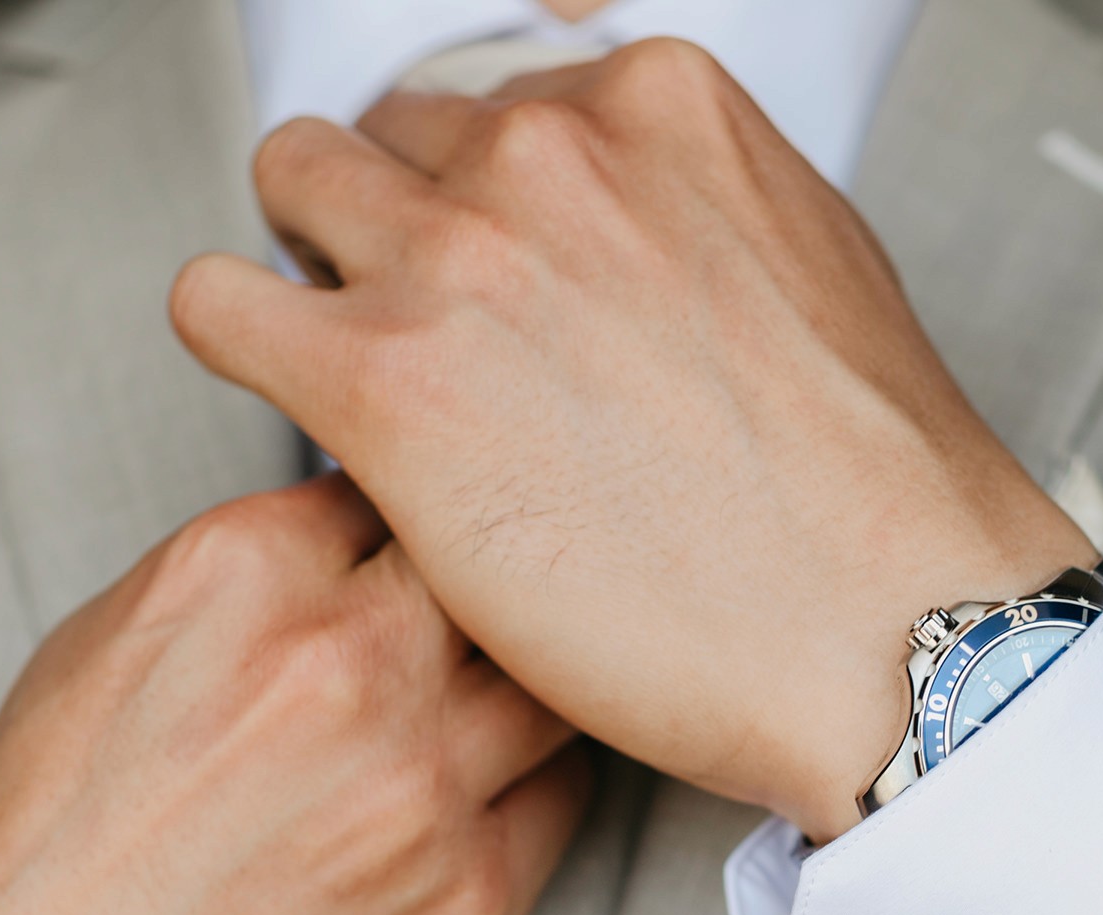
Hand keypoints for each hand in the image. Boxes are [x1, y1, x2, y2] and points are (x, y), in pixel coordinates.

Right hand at [0, 475, 588, 914]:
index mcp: (237, 575)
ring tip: (461, 724)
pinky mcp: (464, 908)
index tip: (397, 555)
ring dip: (519, 695)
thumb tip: (345, 535)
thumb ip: (244, 581)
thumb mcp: (100, 652)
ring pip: (548, 686)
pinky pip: (557, 805)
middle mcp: (341, 666)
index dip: (401, 523)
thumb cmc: (29, 868)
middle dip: (478, 596)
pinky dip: (524, 796)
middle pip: (488, 569)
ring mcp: (417, 790)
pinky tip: (463, 814)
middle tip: (455, 632)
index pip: (392, 482)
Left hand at [168, 39, 1095, 841]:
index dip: (482, 197)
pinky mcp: (381, 379)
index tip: (491, 269)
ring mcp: (456, 256)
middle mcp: (548, 153)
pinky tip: (293, 401)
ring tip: (355, 358)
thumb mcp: (807, 266)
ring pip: (291, 186)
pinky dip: (240, 344)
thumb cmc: (866, 493)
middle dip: (395, 224)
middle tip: (426, 326)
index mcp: (655, 107)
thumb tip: (621, 235)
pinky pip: (218, 305)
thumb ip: (684, 216)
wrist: (883, 627)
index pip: (499, 98)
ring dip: (309, 265)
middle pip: (392, 135)